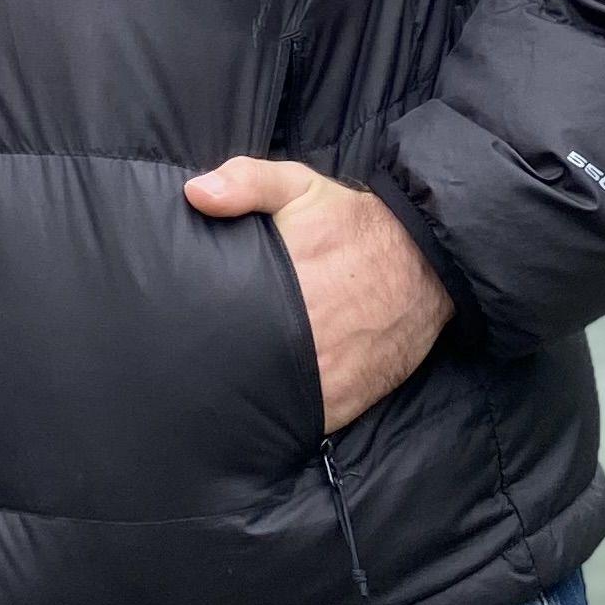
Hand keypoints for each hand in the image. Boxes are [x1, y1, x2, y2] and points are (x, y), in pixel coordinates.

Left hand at [184, 155, 451, 432]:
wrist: (427, 265)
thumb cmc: (355, 225)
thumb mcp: (301, 186)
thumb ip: (247, 182)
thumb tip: (195, 194)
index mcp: (280, 280)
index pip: (217, 313)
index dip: (191, 321)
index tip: (176, 318)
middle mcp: (299, 333)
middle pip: (233, 360)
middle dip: (209, 358)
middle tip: (191, 352)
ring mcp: (320, 375)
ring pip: (261, 398)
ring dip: (240, 392)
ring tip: (219, 381)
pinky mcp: (340, 403)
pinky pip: (297, 422)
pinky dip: (277, 417)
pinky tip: (259, 405)